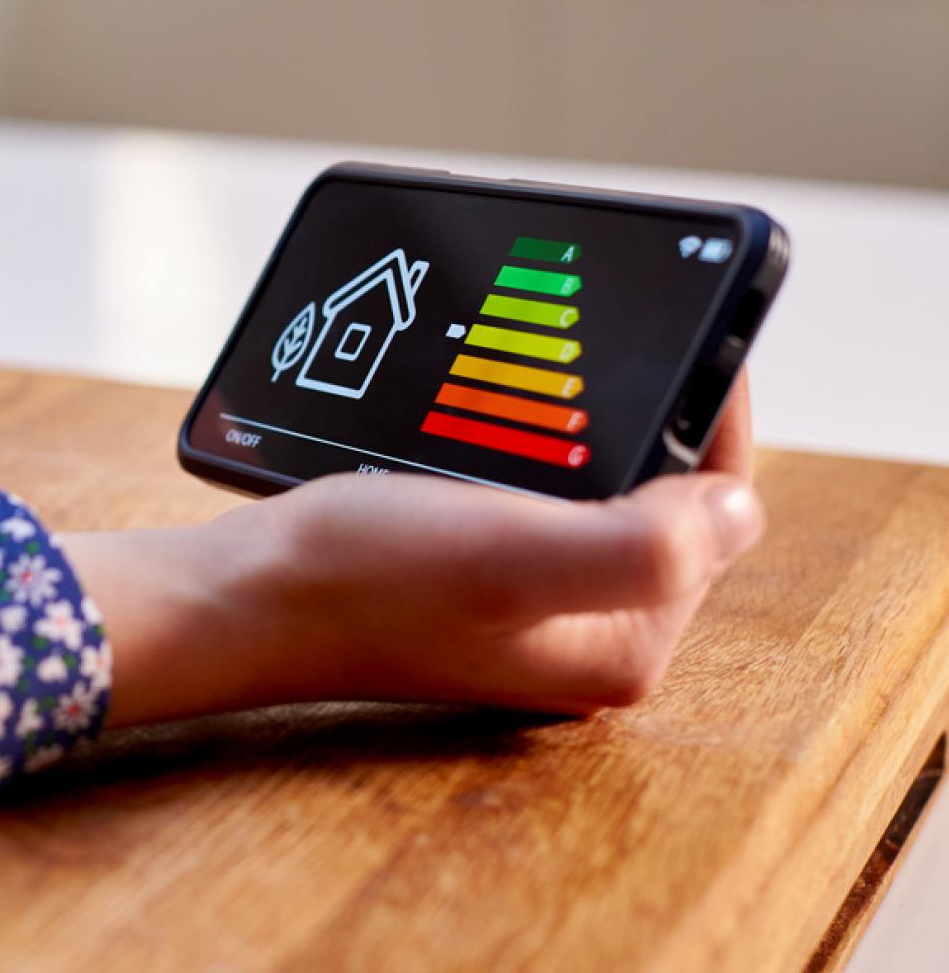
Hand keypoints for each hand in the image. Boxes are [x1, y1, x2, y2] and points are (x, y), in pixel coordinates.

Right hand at [70, 376, 760, 723]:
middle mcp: (582, 632)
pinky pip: (535, 492)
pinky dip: (527, 443)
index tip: (690, 329)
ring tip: (555, 358)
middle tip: (612, 335)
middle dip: (645, 412)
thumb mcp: (510, 556)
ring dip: (585, 422)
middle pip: (661, 497)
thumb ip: (644, 544)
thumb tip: (738, 506)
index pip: (715, 511)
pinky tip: (494, 409)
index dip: (712, 413)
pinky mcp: (472, 579)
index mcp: (619, 643)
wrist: (236, 596)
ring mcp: (524, 608)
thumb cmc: (358, 578)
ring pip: (596, 488)